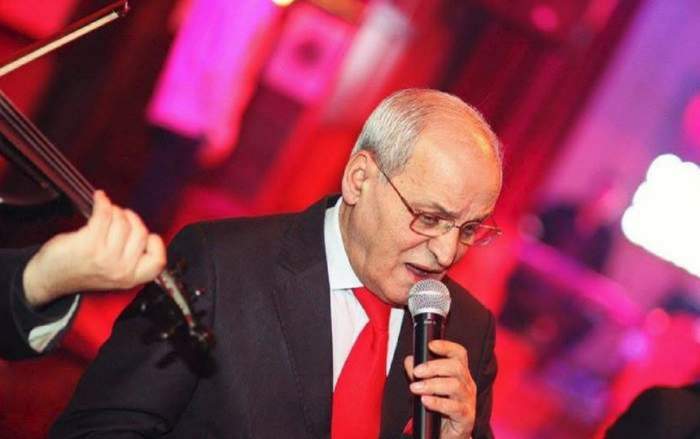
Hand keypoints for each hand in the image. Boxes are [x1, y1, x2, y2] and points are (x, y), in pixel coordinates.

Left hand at [22, 190, 165, 306]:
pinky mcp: (90, 243)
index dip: (154, 243)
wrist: (50, 278)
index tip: (146, 235)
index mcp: (130, 277)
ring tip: (106, 211)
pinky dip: (102, 202)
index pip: (157, 260)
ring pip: (122, 221)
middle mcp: (120, 269)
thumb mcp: (114, 271)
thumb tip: (141, 227)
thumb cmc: (80, 271)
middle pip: (140, 232)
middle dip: (131, 218)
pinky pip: (104, 214)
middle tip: (120, 216)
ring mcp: (106, 257)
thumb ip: (131, 256)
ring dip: (114, 210)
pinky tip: (99, 199)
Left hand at [405, 340, 476, 438]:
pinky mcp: (466, 417)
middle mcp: (467, 385)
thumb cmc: (439, 410)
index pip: (459, 354)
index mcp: (460, 374)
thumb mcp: (428, 388)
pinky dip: (438, 402)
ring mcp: (468, 401)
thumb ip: (419, 373)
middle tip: (417, 372)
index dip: (447, 346)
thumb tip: (410, 360)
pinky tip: (425, 400)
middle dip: (434, 366)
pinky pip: (454, 407)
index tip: (430, 345)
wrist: (448, 436)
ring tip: (416, 388)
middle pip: (456, 367)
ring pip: (455, 386)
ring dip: (432, 384)